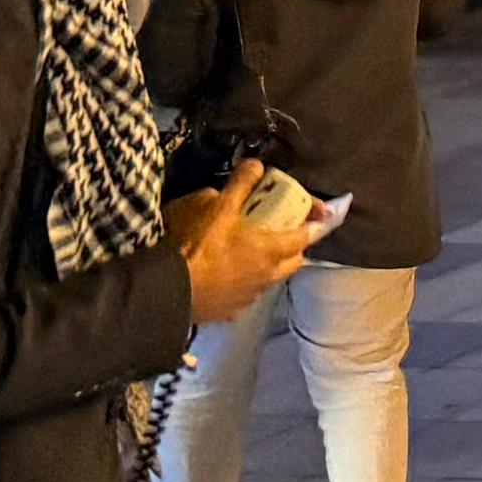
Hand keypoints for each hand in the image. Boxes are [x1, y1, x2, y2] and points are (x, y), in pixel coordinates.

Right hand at [169, 184, 313, 326]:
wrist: (160, 292)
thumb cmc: (193, 244)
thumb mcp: (216, 205)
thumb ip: (241, 183)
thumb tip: (256, 167)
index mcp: (271, 250)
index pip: (308, 234)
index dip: (316, 221)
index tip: (321, 213)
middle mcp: (266, 278)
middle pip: (293, 261)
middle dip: (294, 246)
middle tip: (283, 231)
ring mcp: (246, 299)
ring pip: (269, 280)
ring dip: (267, 266)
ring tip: (251, 253)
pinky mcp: (225, 314)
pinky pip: (242, 296)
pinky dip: (241, 284)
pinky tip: (226, 276)